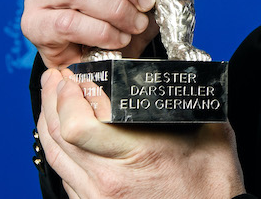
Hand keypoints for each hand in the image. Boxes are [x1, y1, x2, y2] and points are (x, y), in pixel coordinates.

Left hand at [38, 68, 244, 198]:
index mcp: (136, 156)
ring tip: (52, 99)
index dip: (66, 98)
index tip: (72, 77)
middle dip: (51, 100)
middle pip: (57, 136)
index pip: (78, 126)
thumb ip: (191, 101)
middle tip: (56, 77)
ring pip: (54, 156)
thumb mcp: (211, 134)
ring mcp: (96, 197)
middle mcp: (107, 180)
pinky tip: (62, 135)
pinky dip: (57, 148)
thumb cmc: (211, 187)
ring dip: (48, 123)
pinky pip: (63, 174)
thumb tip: (183, 74)